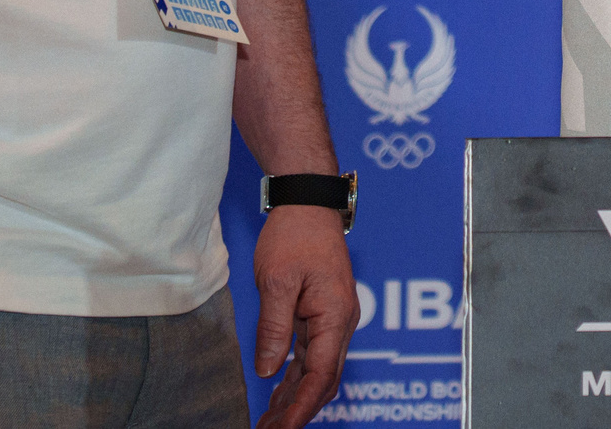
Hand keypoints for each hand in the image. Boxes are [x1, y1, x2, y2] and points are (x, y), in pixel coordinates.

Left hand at [252, 204, 358, 428]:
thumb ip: (275, 328)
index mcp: (336, 315)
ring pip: (318, 370)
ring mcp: (334, 319)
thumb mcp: (276, 282)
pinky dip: (296, 378)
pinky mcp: (323, 314)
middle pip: (324, 380)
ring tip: (269, 422)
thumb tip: (270, 370)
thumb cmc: (295, 236)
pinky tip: (278, 393)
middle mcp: (342, 322)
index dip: (301, 408)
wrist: (309, 203)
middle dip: (298, 411)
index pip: (321, 375)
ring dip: (296, 398)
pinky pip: (312, 354)